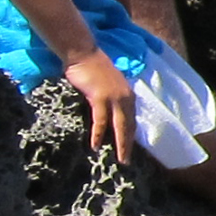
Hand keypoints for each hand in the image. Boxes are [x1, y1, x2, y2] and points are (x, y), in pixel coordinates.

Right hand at [63, 49, 137, 164]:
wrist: (82, 53)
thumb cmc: (91, 69)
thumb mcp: (107, 85)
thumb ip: (111, 98)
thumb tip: (108, 114)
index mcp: (128, 94)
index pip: (132, 119)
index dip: (131, 135)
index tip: (130, 149)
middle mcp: (125, 97)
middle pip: (129, 126)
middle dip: (129, 145)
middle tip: (127, 161)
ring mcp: (115, 97)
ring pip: (120, 126)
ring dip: (121, 144)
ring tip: (120, 159)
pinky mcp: (101, 97)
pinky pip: (102, 120)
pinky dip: (99, 134)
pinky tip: (96, 145)